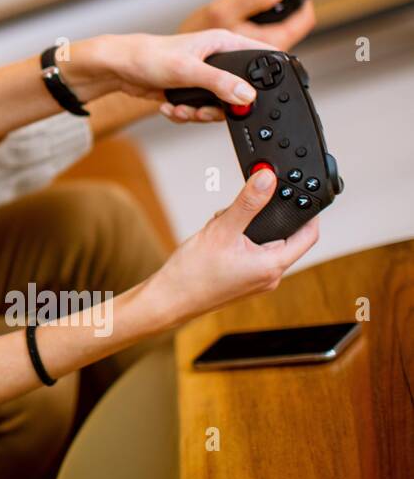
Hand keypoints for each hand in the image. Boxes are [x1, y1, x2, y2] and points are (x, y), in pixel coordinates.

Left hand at [68, 29, 271, 106]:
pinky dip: (185, 114)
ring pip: (219, 106)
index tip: (257, 98)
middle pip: (241, 91)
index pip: (262, 57)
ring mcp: (204, 77)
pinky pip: (199, 111)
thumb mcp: (187, 69)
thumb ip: (219, 82)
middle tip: (205, 110)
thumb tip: (247, 95)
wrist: (119, 69)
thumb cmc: (148, 56)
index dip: (268, 77)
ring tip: (183, 110)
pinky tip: (171, 108)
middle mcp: (217, 60)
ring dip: (199, 114)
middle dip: (222, 107)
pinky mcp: (191, 92)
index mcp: (223, 44)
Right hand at [138, 169, 319, 327]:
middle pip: (284, 237)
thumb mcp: (222, 229)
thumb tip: (267, 179)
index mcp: (273, 266)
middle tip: (242, 209)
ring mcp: (257, 281)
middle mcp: (270, 277)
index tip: (297, 193)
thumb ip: (248, 203)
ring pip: (263, 245)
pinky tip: (216, 241)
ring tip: (221, 228)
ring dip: (246, 229)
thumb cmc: (193, 274)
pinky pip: (250, 255)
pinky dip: (237, 242)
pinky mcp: (243, 282)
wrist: (169, 299)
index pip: (309, 234)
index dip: (308, 212)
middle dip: (264, 218)